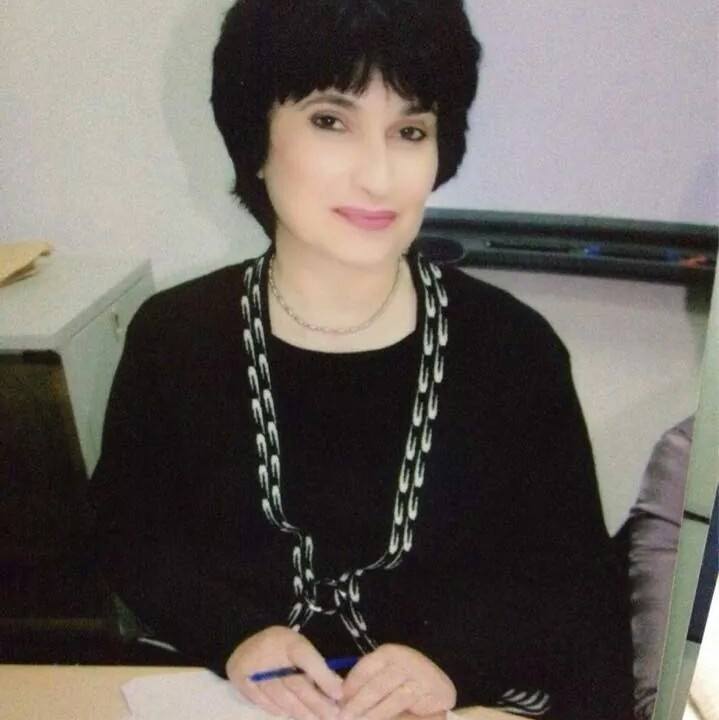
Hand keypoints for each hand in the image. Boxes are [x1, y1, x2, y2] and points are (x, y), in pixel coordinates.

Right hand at [226, 625, 343, 719]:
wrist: (244, 646)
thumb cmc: (279, 648)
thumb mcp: (298, 648)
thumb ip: (316, 666)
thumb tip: (337, 688)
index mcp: (288, 641)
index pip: (307, 659)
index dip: (323, 677)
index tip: (339, 694)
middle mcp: (270, 653)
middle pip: (295, 682)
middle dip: (316, 701)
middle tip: (332, 715)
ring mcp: (253, 668)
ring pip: (281, 696)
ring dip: (300, 711)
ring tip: (315, 719)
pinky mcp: (241, 681)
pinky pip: (264, 701)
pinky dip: (279, 709)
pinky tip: (290, 715)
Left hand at [339, 644, 455, 719]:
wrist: (437, 686)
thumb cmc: (404, 681)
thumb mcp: (383, 678)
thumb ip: (366, 686)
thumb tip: (340, 699)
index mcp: (388, 653)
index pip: (363, 670)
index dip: (349, 688)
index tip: (334, 702)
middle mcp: (403, 660)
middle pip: (375, 686)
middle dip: (357, 705)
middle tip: (342, 718)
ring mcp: (418, 675)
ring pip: (390, 699)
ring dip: (372, 715)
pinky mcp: (429, 692)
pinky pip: (405, 707)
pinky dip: (389, 716)